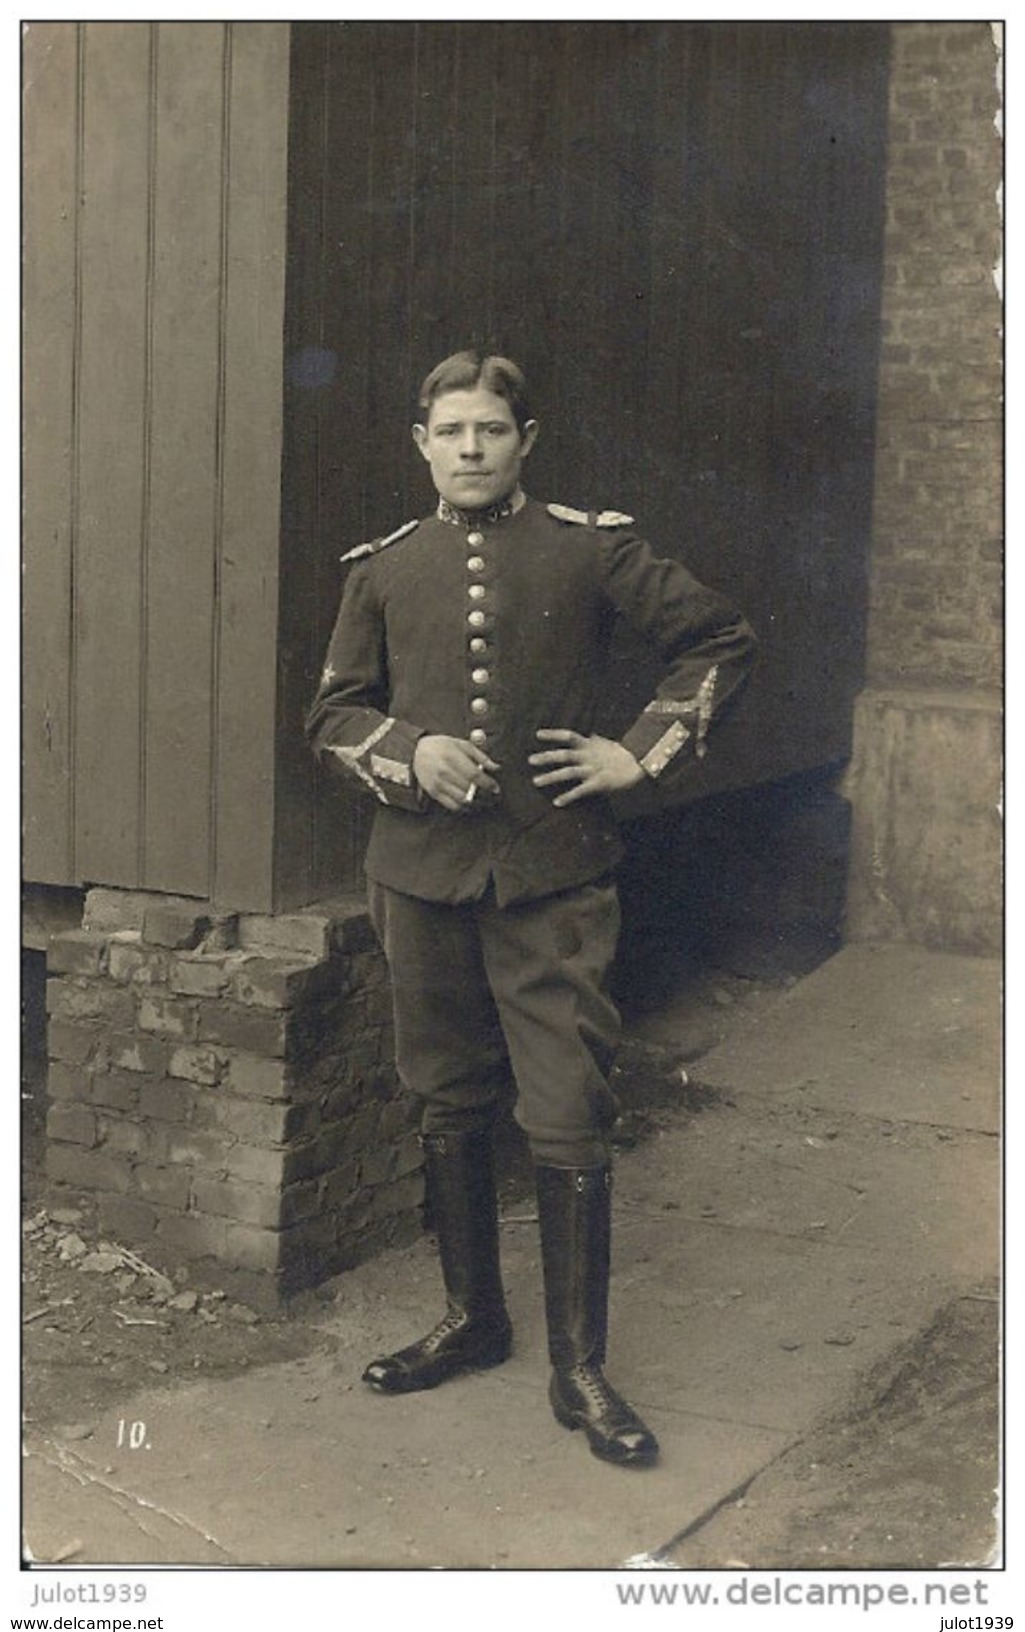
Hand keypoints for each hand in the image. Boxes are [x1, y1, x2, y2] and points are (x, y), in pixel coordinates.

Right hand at [413, 735, 500, 812]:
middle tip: (489, 793)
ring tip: (479, 797)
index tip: (495, 788)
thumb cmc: (442, 747)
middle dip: (482, 792)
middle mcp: (444, 771)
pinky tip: (468, 801)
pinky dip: (463, 806)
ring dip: (473, 800)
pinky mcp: (434, 792)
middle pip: (469, 788)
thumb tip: (496, 767)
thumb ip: (480, 755)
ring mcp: (438, 783)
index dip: (487, 783)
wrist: (416, 753)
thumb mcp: (461, 744)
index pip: (474, 774)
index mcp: (452, 756)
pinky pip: (452, 805)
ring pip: (462, 799)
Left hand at [529, 729, 644, 806]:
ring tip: (535, 782)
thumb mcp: (606, 745)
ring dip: (550, 777)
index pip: (568, 736)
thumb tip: (589, 735)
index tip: (537, 734)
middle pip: (563, 755)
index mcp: (589, 745)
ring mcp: (591, 770)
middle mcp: (587, 756)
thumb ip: (595, 741)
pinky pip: (580, 791)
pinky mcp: (597, 783)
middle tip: (530, 761)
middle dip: (546, 757)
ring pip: (568, 772)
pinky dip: (568, 797)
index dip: (553, 734)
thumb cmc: (622, 755)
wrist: (639, 763)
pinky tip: (557, 802)